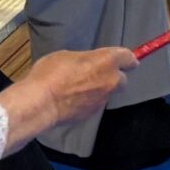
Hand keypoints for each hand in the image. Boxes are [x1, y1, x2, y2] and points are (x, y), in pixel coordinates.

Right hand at [4, 47, 137, 146]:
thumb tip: (87, 64)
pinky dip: (89, 101)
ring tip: (81, 88)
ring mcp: (103, 99)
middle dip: (113, 76)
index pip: (128, 57)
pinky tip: (74, 100)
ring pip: (108, 92)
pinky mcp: (93, 113)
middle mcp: (111, 80)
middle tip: (97, 74)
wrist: (41, 103)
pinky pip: (95, 104)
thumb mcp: (67, 56)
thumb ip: (85, 60)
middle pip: (122, 78)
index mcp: (107, 61)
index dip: (128, 58)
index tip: (128, 60)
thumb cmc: (50, 73)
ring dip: (100, 89)